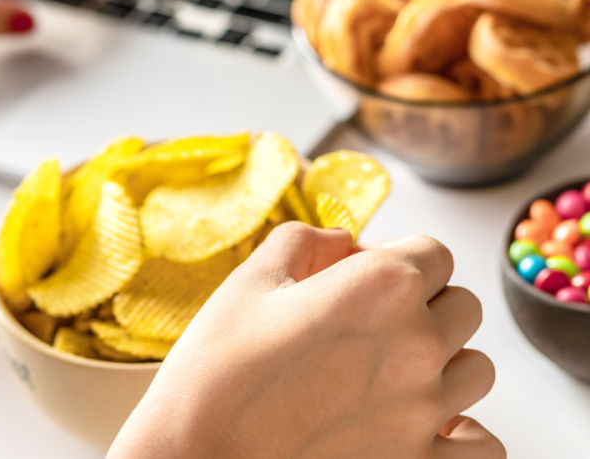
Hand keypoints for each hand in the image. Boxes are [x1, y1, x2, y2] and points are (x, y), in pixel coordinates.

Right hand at [108, 224, 504, 458]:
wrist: (194, 458)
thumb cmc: (215, 372)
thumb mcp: (250, 281)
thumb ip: (305, 242)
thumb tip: (341, 242)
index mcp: (381, 287)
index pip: (434, 252)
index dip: (396, 256)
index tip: (363, 273)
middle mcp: (417, 345)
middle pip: (461, 306)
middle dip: (423, 303)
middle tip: (370, 321)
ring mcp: (425, 412)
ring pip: (476, 370)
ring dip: (443, 362)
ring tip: (391, 372)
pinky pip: (484, 445)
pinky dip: (466, 433)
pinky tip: (429, 424)